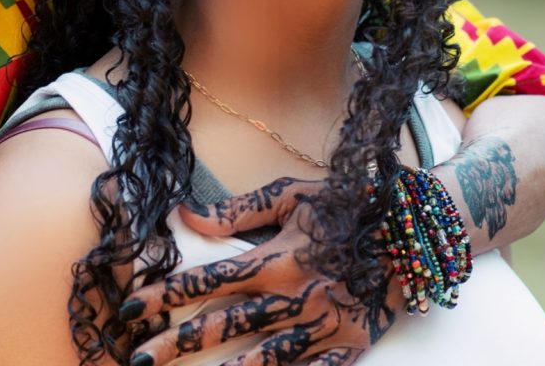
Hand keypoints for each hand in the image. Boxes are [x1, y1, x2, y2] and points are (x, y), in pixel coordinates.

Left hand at [121, 177, 397, 365]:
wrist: (413, 227)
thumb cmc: (344, 204)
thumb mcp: (289, 195)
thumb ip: (236, 210)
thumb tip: (186, 212)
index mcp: (274, 257)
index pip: (208, 280)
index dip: (166, 294)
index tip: (132, 306)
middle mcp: (293, 295)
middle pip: (225, 324)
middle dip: (177, 342)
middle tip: (139, 358)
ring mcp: (322, 326)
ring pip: (263, 358)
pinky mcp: (351, 347)